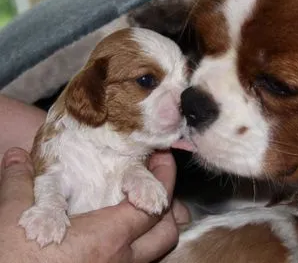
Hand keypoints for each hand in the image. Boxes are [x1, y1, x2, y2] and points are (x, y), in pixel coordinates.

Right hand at [0, 147, 181, 262]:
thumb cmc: (15, 262)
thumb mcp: (12, 220)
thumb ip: (20, 183)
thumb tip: (16, 157)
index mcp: (107, 237)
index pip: (155, 204)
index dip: (164, 176)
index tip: (162, 157)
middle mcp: (121, 261)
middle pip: (167, 232)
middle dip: (169, 205)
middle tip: (156, 184)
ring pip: (156, 252)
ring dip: (155, 228)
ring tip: (142, 207)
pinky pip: (139, 262)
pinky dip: (140, 245)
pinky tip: (120, 234)